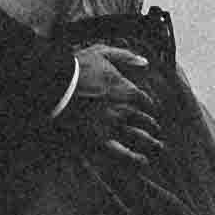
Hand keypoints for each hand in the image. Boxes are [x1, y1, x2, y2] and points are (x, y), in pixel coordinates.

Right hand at [60, 42, 163, 157]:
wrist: (56, 84)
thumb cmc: (77, 67)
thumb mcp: (102, 52)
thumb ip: (125, 57)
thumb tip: (145, 62)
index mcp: (126, 89)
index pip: (145, 101)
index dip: (148, 105)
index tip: (148, 109)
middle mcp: (124, 109)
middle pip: (145, 120)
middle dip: (151, 125)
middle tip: (155, 130)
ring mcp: (113, 125)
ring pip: (139, 137)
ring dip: (151, 142)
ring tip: (158, 146)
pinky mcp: (99, 139)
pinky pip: (122, 153)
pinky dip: (134, 159)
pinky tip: (143, 161)